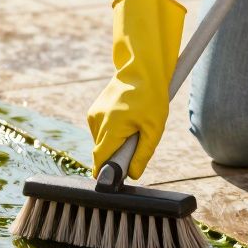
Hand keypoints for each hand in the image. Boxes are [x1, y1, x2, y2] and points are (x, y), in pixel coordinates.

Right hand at [87, 0, 186, 179]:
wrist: (141, 68)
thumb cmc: (151, 97)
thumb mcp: (154, 128)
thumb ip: (143, 154)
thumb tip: (132, 174)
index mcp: (111, 127)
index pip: (100, 158)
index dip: (105, 171)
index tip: (112, 179)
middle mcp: (97, 121)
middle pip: (102, 151)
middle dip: (115, 154)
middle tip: (135, 144)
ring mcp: (93, 114)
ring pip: (101, 141)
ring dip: (114, 142)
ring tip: (132, 128)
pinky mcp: (93, 109)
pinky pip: (100, 130)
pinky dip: (111, 132)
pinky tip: (125, 120)